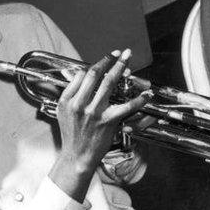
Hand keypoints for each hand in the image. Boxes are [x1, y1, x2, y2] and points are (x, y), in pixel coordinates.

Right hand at [50, 49, 148, 199]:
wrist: (77, 156)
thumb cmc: (71, 134)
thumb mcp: (62, 111)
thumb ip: (71, 92)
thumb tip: (82, 74)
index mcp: (68, 100)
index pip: (83, 75)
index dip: (97, 64)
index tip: (107, 58)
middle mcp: (80, 104)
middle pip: (96, 75)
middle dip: (109, 60)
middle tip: (119, 52)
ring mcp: (95, 112)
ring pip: (109, 84)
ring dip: (120, 69)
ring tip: (128, 60)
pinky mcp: (108, 121)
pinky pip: (126, 106)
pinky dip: (138, 99)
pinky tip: (147, 93)